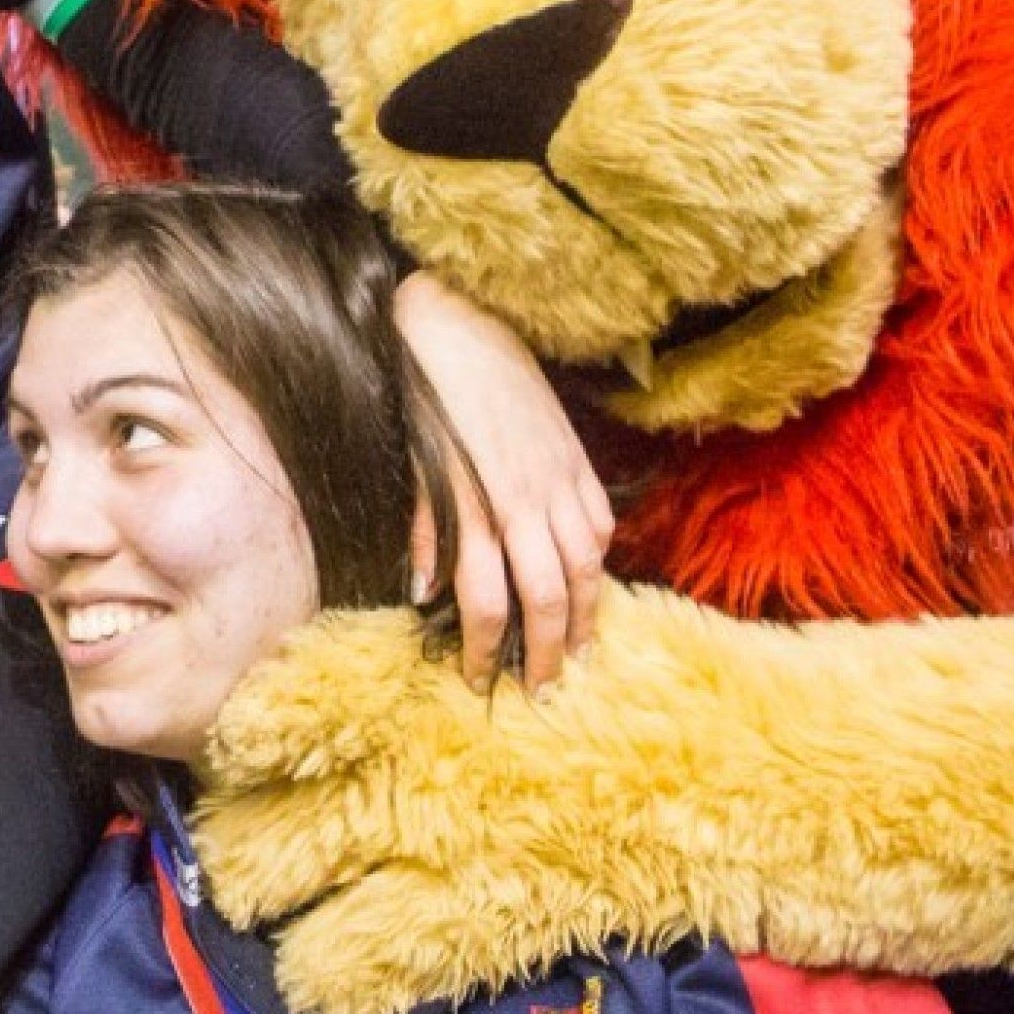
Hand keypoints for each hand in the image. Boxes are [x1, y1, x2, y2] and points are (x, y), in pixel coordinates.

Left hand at [394, 273, 611, 690]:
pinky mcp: (578, 459)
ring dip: (586, 617)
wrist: (462, 324)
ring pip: (588, 566)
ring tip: (579, 651)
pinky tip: (591, 582)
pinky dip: (599, 560)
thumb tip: (422, 593)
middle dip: (548, 652)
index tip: (480, 678)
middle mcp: (525, 502)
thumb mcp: (412, 467)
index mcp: (478, 508)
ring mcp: (560, 480)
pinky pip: (601, 523)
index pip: (489, 602)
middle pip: (549, 598)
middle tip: (544, 689)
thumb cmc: (425, 397)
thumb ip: (427, 531)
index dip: (487, 650)